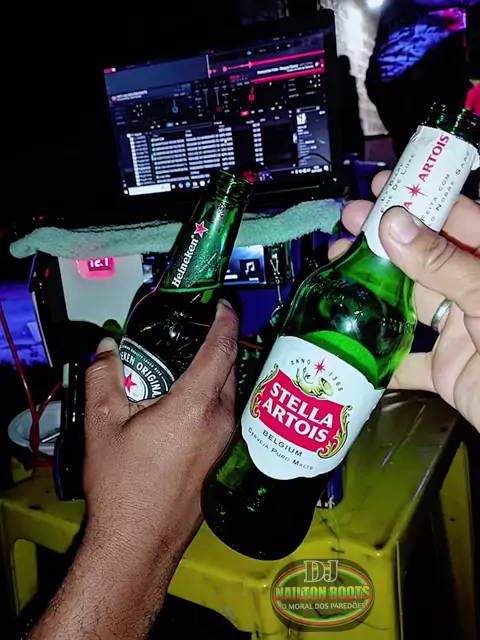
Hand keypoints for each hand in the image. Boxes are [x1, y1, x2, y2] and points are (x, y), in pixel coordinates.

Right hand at [83, 299, 238, 551]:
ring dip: (217, 372)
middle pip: (230, 367)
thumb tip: (107, 349)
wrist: (138, 544)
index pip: (221, 348)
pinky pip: (227, 413)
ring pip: (231, 391)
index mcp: (196, 406)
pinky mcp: (223, 459)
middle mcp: (221, 422)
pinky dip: (215, 396)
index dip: (224, 320)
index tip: (221, 303)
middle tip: (196, 330)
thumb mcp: (102, 425)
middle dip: (218, 343)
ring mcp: (227, 443)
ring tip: (190, 362)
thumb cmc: (123, 489)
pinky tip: (190, 400)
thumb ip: (104, 377)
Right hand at [330, 172, 479, 428]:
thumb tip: (394, 223)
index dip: (421, 198)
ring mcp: (460, 332)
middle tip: (350, 220)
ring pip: (409, 303)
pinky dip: (380, 356)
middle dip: (385, 238)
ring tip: (338, 264)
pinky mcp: (446, 370)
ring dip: (373, 288)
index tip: (385, 185)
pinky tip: (349, 338)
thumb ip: (443, 263)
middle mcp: (475, 294)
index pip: (458, 220)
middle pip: (424, 257)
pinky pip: (407, 361)